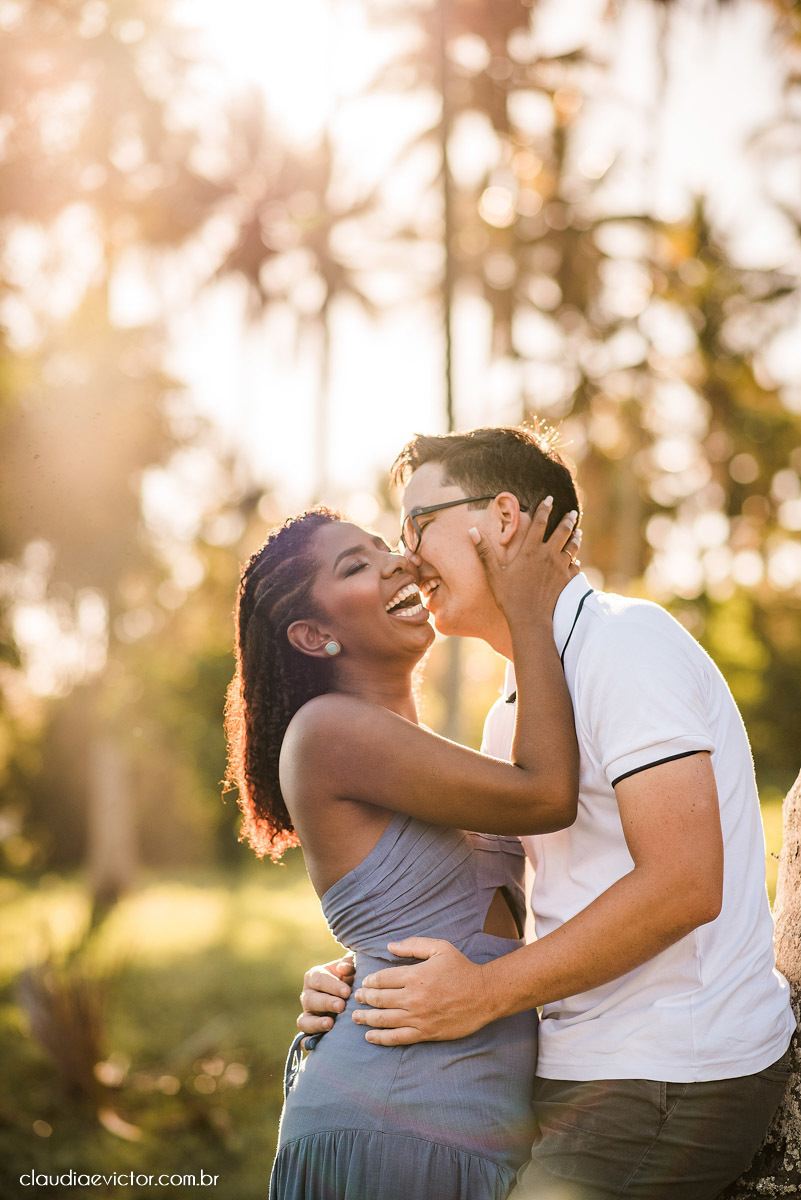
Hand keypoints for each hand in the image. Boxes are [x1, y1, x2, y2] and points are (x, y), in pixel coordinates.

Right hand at [297, 954, 354, 1040]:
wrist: (350, 995)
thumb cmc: (350, 977)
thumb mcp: (350, 967)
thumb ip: (348, 964)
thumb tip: (343, 969)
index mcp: (315, 976)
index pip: (319, 979)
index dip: (332, 986)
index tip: (347, 992)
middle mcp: (308, 995)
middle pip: (310, 1000)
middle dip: (326, 1003)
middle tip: (342, 1006)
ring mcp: (307, 1013)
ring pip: (304, 1020)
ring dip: (317, 1023)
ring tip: (331, 1023)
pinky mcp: (310, 1029)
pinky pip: (304, 1037)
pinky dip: (307, 1041)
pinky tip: (316, 1043)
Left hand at [351, 938, 489, 1045]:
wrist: (484, 995)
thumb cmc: (462, 969)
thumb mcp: (440, 948)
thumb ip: (413, 945)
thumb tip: (389, 946)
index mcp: (415, 976)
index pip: (382, 979)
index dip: (370, 981)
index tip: (364, 983)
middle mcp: (413, 998)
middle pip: (379, 999)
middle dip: (364, 999)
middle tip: (355, 998)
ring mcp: (419, 1018)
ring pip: (384, 1019)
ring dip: (366, 1018)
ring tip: (356, 1017)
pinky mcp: (426, 1033)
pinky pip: (398, 1038)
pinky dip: (381, 1038)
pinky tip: (370, 1037)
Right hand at [470, 498, 580, 621]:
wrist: (531, 619)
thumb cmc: (510, 597)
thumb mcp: (494, 574)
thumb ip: (484, 552)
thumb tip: (472, 531)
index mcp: (531, 550)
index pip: (540, 522)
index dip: (545, 508)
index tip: (549, 499)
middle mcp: (548, 555)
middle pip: (562, 531)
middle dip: (567, 520)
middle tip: (572, 512)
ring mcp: (560, 568)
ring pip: (572, 547)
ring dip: (575, 537)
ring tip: (579, 531)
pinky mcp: (567, 581)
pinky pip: (575, 566)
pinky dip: (576, 561)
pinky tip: (576, 560)